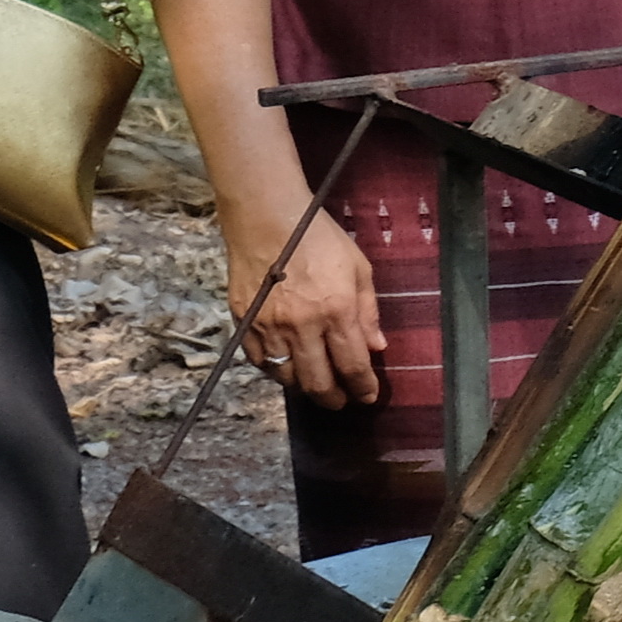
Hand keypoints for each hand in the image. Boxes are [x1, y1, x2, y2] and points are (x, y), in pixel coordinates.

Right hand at [224, 208, 384, 407]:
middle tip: (342, 402)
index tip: (367, 397)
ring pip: (287, 377)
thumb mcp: (359, 269)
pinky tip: (288, 369)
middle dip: (334, 399)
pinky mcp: (244, 323)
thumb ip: (369, 311)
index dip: (362, 387)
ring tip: (318, 386)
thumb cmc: (320, 238)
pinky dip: (276, 372)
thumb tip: (377, 347)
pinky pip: (260, 362)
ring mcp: (269, 327)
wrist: (267, 219)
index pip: (352, 365)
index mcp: (336, 311)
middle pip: (318, 382)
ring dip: (305, 388)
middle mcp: (302, 325)